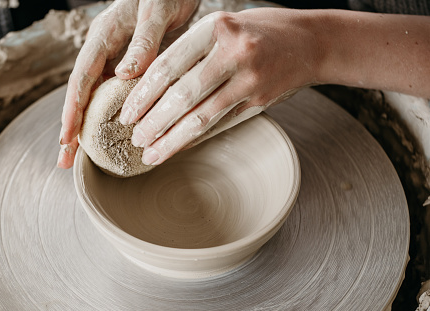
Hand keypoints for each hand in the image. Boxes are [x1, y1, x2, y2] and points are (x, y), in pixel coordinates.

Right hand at [58, 0, 198, 167]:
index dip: (73, 110)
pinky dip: (108, 114)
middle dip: (71, 127)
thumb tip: (124, 73)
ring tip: (79, 155)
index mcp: (104, 35)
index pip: (82, 78)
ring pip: (94, 96)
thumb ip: (143, 41)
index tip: (67, 138)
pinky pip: (113, 93)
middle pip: (81, 93)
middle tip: (64, 159)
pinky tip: (109, 134)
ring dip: (87, 125)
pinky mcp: (126, 64)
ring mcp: (113, 58)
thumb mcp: (157, 12)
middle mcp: (103, 49)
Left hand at [120, 8, 321, 165]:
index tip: (127, 113)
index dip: (144, 94)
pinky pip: (221, 124)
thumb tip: (152, 86)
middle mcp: (234, 54)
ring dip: (172, 140)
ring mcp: (250, 81)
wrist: (313, 42)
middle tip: (135, 139)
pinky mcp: (260, 102)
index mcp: (217, 27)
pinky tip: (179, 148)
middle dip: (154, 123)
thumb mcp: (223, 26)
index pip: (169, 66)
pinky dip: (196, 138)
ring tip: (150, 154)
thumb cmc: (260, 31)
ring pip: (202, 118)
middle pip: (183, 97)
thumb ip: (192, 50)